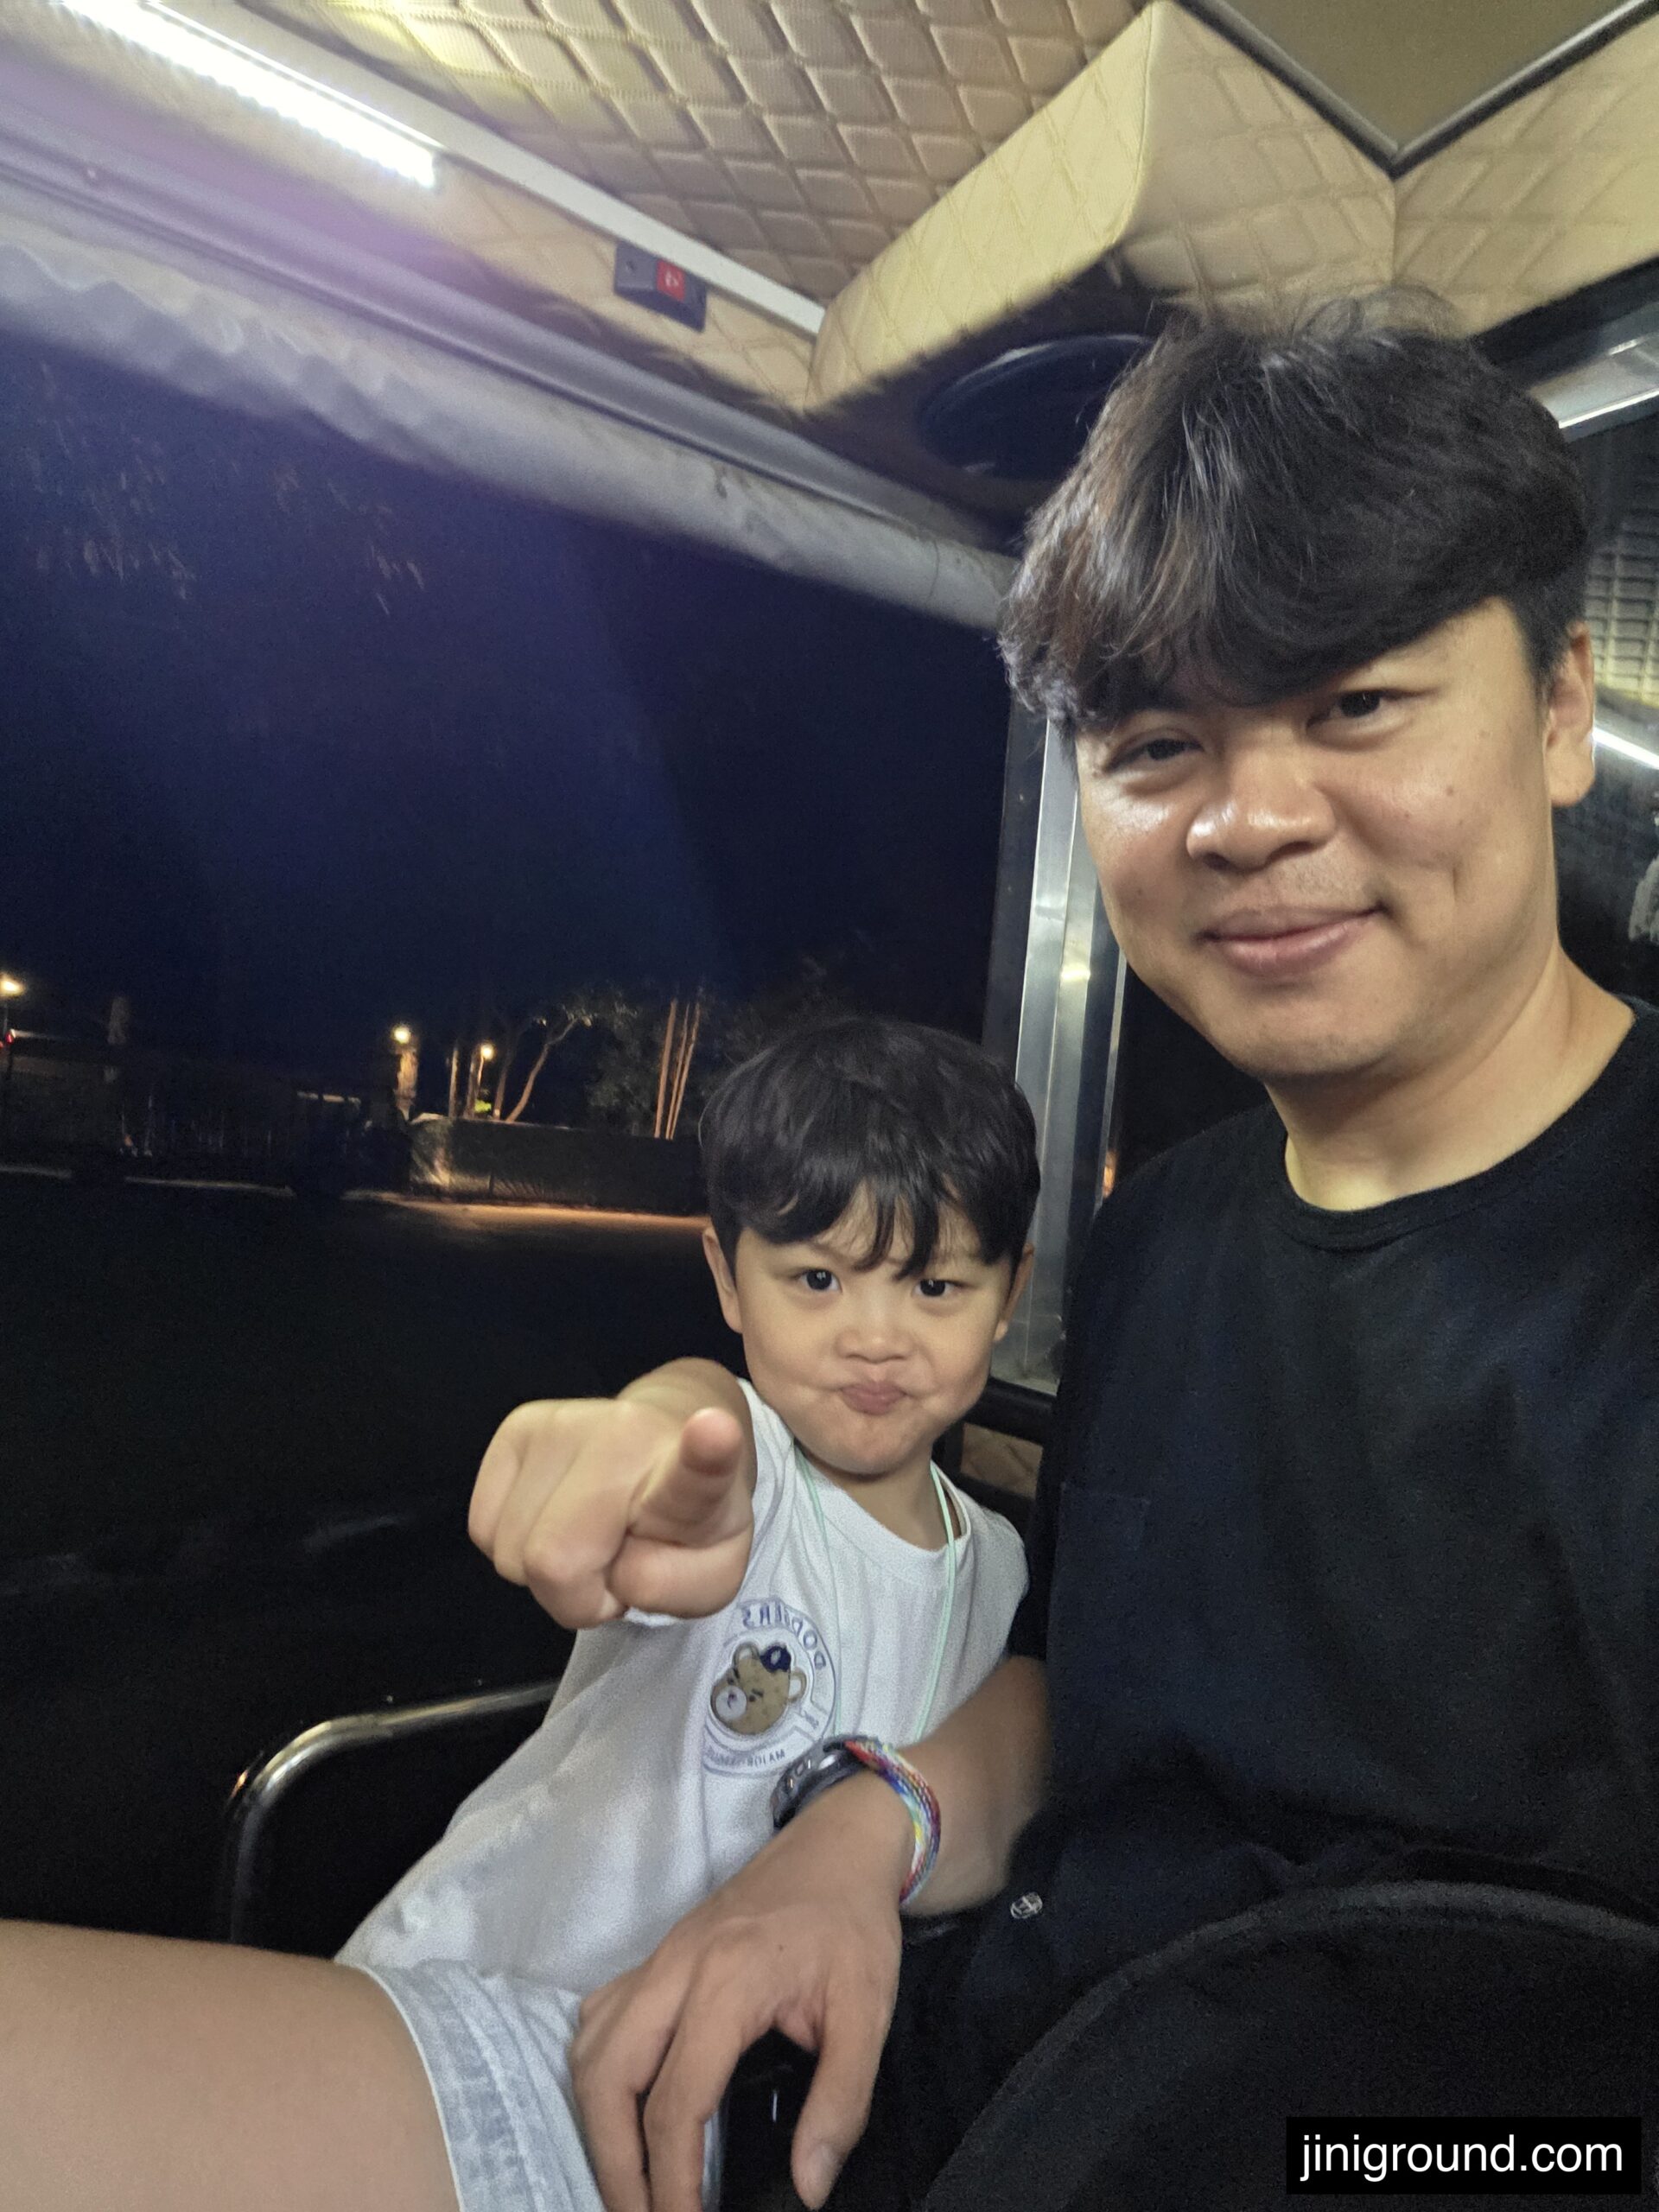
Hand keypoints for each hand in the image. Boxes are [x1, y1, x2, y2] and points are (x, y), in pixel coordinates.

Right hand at [469, 1396, 753, 1626]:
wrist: (664, 1443)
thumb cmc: (687, 1521)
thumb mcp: (711, 1574)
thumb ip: (677, 1589)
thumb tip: (620, 1573)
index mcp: (689, 1476)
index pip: (696, 1470)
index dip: (706, 1454)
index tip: (715, 1429)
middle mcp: (621, 1434)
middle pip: (551, 1562)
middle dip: (576, 1596)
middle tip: (613, 1568)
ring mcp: (559, 1423)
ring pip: (508, 1551)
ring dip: (546, 1569)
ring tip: (590, 1539)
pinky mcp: (515, 1426)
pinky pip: (482, 1529)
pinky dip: (515, 1545)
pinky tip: (558, 1519)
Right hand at [572, 1777, 910, 2211]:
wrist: (840, 1843)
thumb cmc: (853, 1924)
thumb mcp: (867, 2013)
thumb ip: (840, 2103)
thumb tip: (808, 2187)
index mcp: (727, 1984)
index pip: (677, 2102)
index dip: (673, 2181)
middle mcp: (675, 1969)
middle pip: (608, 2077)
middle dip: (614, 2162)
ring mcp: (658, 1957)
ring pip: (591, 2047)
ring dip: (597, 2120)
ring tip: (628, 2178)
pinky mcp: (657, 1954)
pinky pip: (600, 2017)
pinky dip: (597, 2070)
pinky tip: (621, 2104)